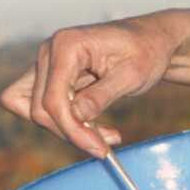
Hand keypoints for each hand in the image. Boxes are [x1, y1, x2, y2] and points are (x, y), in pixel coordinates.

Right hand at [0, 15, 184, 157]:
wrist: (152, 41)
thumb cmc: (146, 51)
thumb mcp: (132, 74)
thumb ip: (103, 95)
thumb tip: (78, 115)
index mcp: (66, 44)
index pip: (52, 98)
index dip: (71, 129)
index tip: (99, 149)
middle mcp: (49, 52)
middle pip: (39, 108)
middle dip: (70, 132)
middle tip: (104, 146)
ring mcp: (48, 65)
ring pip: (37, 111)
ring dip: (66, 130)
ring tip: (103, 138)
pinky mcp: (53, 78)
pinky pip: (48, 108)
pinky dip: (67, 124)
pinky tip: (96, 130)